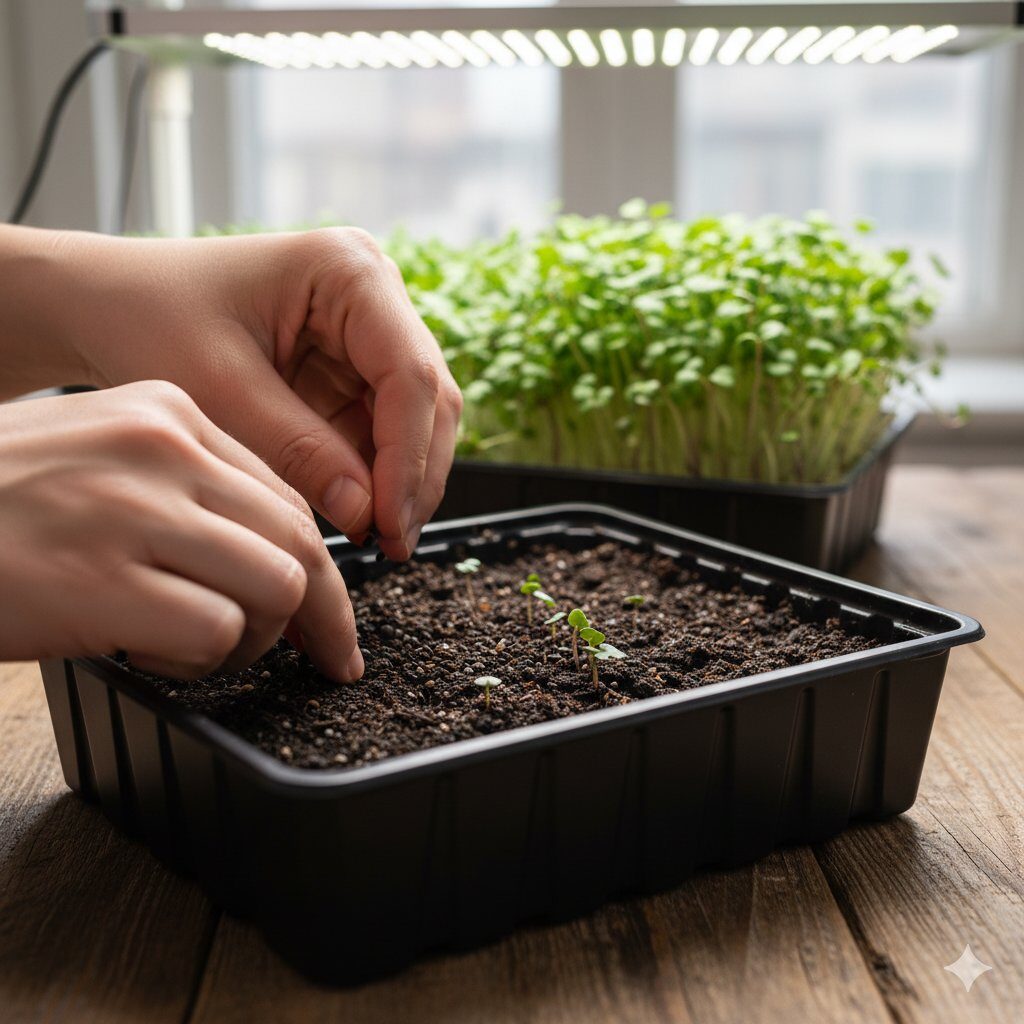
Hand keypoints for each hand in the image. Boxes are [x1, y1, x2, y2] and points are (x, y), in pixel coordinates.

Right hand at [0, 383, 361, 680]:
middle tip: (323, 656)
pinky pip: (217, 630)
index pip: (287, 494)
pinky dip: (205, 659)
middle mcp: (161, 449)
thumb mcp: (102, 459)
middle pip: (300, 541)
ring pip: (277, 586)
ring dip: (260, 638)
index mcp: (168, 412)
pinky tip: (160, 653)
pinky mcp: (101, 580)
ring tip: (211, 649)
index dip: (320, 564)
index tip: (327, 609)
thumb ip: (191, 491)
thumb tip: (282, 559)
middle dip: (322, 613)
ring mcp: (132, 511)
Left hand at [52, 227, 461, 560]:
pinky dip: (375, 475)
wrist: (106, 304)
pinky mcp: (350, 367)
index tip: (389, 522)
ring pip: (414, 419)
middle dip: (413, 474)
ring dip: (400, 480)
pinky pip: (381, 429)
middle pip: (427, 397)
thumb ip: (298, 449)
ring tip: (375, 537)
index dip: (408, 456)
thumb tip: (366, 512)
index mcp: (348, 270)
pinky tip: (358, 513)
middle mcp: (372, 294)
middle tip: (392, 542)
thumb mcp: (218, 387)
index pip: (410, 373)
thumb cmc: (148, 316)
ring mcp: (366, 331)